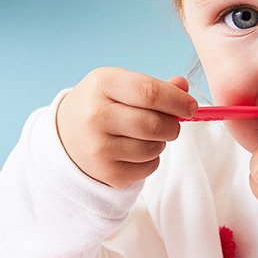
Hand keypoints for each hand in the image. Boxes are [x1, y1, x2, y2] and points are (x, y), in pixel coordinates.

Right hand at [56, 68, 197, 188]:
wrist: (67, 136)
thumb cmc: (102, 104)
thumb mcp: (121, 85)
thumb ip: (155, 86)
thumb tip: (183, 87)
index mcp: (102, 84)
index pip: (149, 92)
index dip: (177, 101)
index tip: (190, 107)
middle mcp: (96, 116)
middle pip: (153, 124)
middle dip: (172, 125)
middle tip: (171, 124)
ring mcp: (99, 147)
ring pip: (154, 147)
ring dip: (161, 142)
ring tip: (146, 136)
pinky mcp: (106, 172)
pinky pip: (149, 167)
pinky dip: (152, 159)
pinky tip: (136, 151)